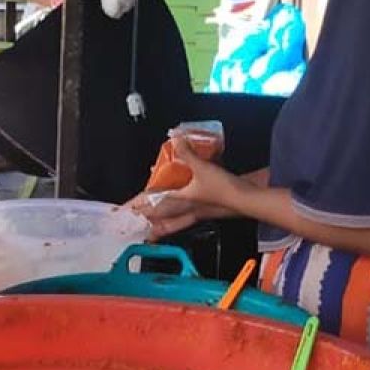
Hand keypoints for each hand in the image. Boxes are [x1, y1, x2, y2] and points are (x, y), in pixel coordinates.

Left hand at [126, 138, 243, 238]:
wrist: (247, 202)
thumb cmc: (224, 189)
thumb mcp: (203, 167)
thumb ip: (187, 153)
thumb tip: (175, 139)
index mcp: (180, 201)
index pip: (152, 204)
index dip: (136, 206)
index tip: (122, 211)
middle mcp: (185, 210)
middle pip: (160, 218)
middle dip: (145, 221)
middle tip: (133, 223)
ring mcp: (196, 214)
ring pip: (172, 223)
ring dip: (159, 226)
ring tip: (148, 230)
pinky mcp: (206, 213)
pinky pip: (185, 220)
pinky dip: (176, 220)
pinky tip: (177, 218)